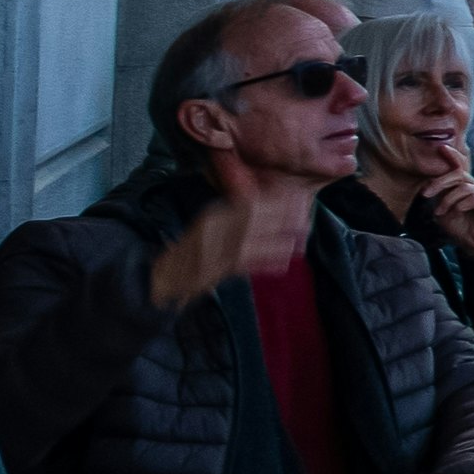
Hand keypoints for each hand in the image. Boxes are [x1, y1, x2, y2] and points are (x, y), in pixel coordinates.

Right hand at [148, 182, 306, 310]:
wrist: (168, 275)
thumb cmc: (196, 248)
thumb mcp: (214, 221)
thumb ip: (238, 213)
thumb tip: (274, 204)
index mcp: (214, 214)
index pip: (248, 203)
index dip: (275, 200)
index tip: (298, 198)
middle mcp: (215, 229)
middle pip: (253, 219)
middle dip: (282, 217)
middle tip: (305, 218)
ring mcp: (216, 250)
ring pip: (253, 241)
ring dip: (281, 239)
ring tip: (301, 237)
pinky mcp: (219, 270)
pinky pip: (247, 264)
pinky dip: (268, 261)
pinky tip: (286, 259)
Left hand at [412, 153, 473, 247]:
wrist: (470, 243)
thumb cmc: (458, 226)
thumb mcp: (442, 207)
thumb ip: (439, 193)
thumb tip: (429, 181)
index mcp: (465, 185)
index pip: (461, 166)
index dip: (453, 155)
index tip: (441, 148)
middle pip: (459, 174)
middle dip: (440, 183)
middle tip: (427, 194)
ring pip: (464, 187)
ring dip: (448, 200)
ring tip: (442, 211)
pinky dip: (463, 204)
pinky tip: (459, 211)